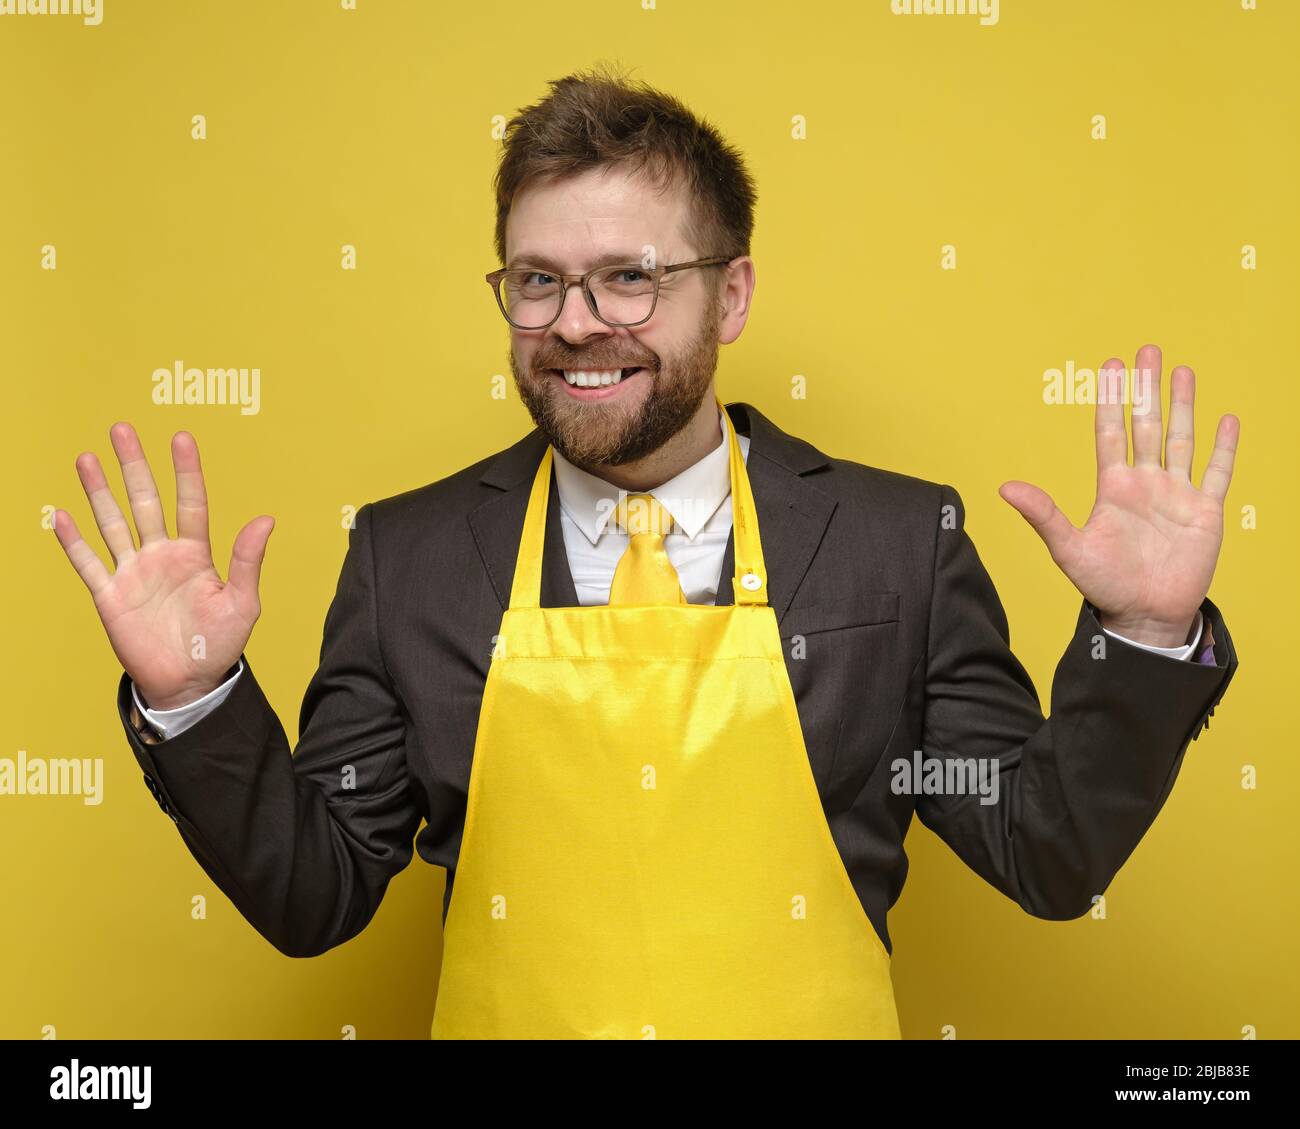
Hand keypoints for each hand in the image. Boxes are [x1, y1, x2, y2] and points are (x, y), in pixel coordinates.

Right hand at [53, 423, 274, 709]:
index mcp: (195, 554)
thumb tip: (266, 519)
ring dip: (99, 492)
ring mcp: (133, 573)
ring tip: (86, 458)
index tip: (182, 437)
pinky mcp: (110, 596)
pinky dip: (74, 541)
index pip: (190, 503)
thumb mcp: (243, 602)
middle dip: (133, 466)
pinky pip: (89, 564)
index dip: (186, 471)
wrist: (190, 683)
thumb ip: (249, 561)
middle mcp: (161, 556)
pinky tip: (62, 514)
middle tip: (121, 428)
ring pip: (113, 523)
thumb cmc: (221, 643)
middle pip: (145, 501)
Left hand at [998, 344, 1238, 647]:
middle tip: (1147, 350)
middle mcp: (1145, 483)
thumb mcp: (1069, 549)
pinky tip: (1226, 420)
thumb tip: (1004, 489)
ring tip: (1181, 371)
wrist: (1144, 616)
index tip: (1110, 366)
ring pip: (1181, 439)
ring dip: (1182, 406)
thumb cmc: (1104, 585)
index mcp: (1113, 487)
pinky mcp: (1204, 511)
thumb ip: (1043, 515)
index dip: (1109, 400)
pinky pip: (1216, 472)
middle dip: (1146, 389)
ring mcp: (1176, 495)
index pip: (1109, 433)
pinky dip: (1223, 448)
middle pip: (1146, 425)